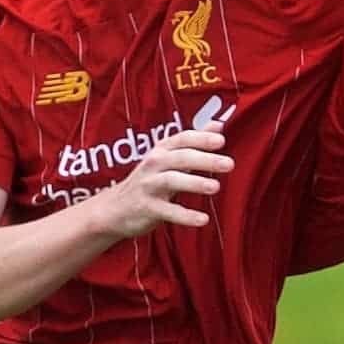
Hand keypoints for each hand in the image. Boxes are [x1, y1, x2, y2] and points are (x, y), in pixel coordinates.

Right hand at [94, 120, 233, 238]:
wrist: (114, 209)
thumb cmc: (149, 180)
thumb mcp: (169, 158)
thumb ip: (194, 142)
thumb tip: (218, 124)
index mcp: (161, 150)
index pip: (183, 139)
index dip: (201, 138)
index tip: (221, 141)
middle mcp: (154, 164)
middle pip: (181, 158)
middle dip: (205, 160)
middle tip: (229, 164)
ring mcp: (148, 186)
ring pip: (172, 181)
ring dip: (194, 183)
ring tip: (215, 187)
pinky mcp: (146, 208)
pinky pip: (168, 211)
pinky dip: (185, 216)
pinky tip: (203, 219)